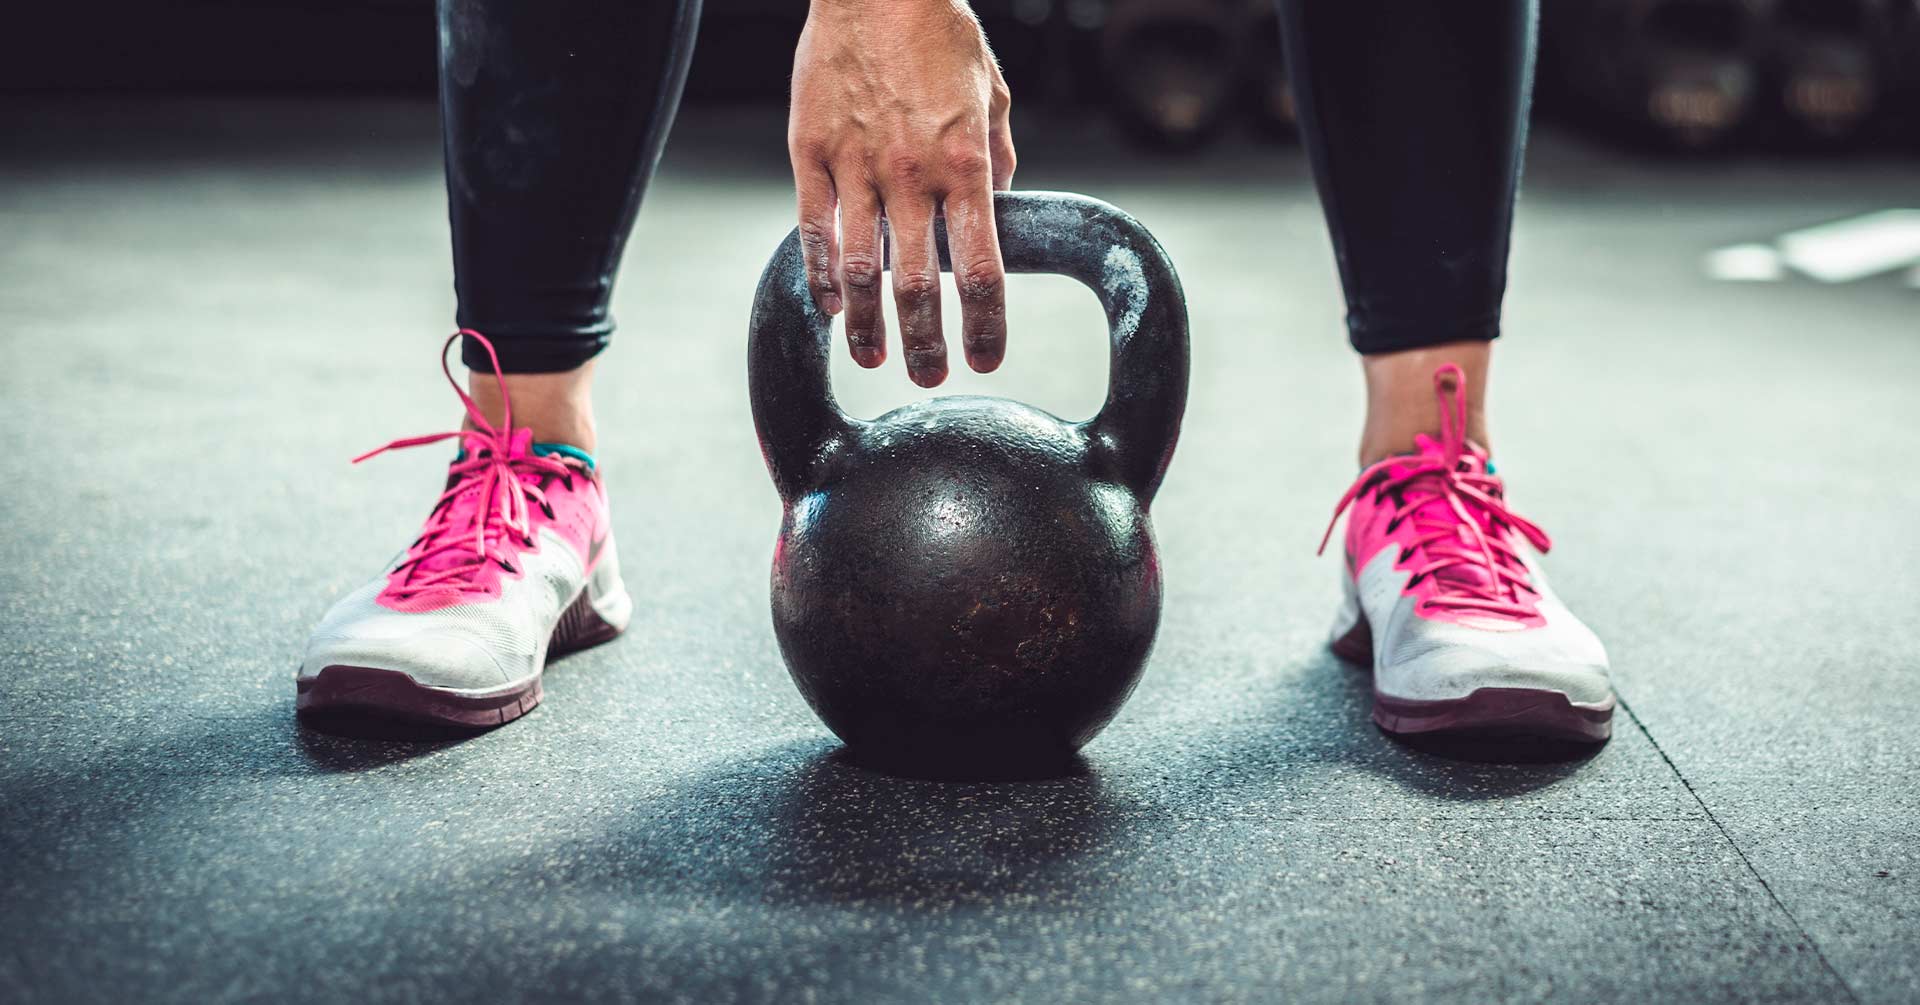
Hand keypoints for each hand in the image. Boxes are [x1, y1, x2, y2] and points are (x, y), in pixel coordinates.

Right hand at [789, 0, 1016, 386]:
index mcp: (967, 163)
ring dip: (866, 325)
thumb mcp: (993, 93)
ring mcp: (855, 165)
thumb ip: (999, 158)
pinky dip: (821, 275)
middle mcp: (912, 173)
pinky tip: (829, 307)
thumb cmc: (939, 32)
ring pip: (859, 268)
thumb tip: (1000, 208)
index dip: (984, 325)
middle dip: (926, 343)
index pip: (981, 268)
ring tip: (872, 358)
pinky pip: (814, 229)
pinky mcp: (810, 152)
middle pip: (917, 285)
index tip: (986, 360)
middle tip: (928, 377)